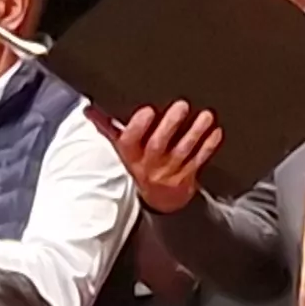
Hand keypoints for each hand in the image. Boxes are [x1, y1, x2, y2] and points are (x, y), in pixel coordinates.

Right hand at [103, 102, 222, 212]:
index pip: (129, 141)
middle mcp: (149, 165)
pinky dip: (208, 147)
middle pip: (158, 145)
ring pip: (182, 152)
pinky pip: (199, 161)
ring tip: (205, 116)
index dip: (137, 127)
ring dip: (194, 133)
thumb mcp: (121, 149)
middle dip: (169, 125)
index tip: (147, 110)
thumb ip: (108, 127)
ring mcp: (169, 172)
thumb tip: (88, 109)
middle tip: (181, 105)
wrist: (159, 201)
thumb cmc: (139, 164)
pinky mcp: (188, 176)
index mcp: (130, 156)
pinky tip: (215, 133)